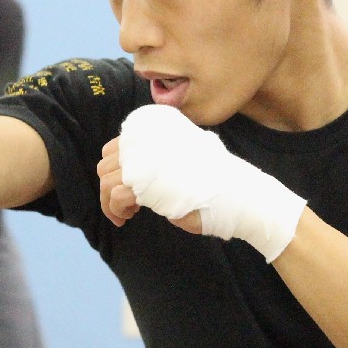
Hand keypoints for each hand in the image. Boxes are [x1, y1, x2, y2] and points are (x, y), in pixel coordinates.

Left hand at [113, 104, 306, 261]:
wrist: (241, 194)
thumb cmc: (215, 181)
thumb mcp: (184, 159)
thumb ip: (158, 157)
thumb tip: (128, 168)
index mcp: (159, 131)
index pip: (117, 146)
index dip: (117, 171)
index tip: (128, 191)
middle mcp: (151, 139)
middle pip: (106, 162)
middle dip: (108, 188)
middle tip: (127, 207)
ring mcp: (149, 158)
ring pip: (106, 178)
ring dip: (110, 201)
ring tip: (126, 215)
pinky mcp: (150, 181)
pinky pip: (117, 194)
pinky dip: (116, 209)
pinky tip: (129, 217)